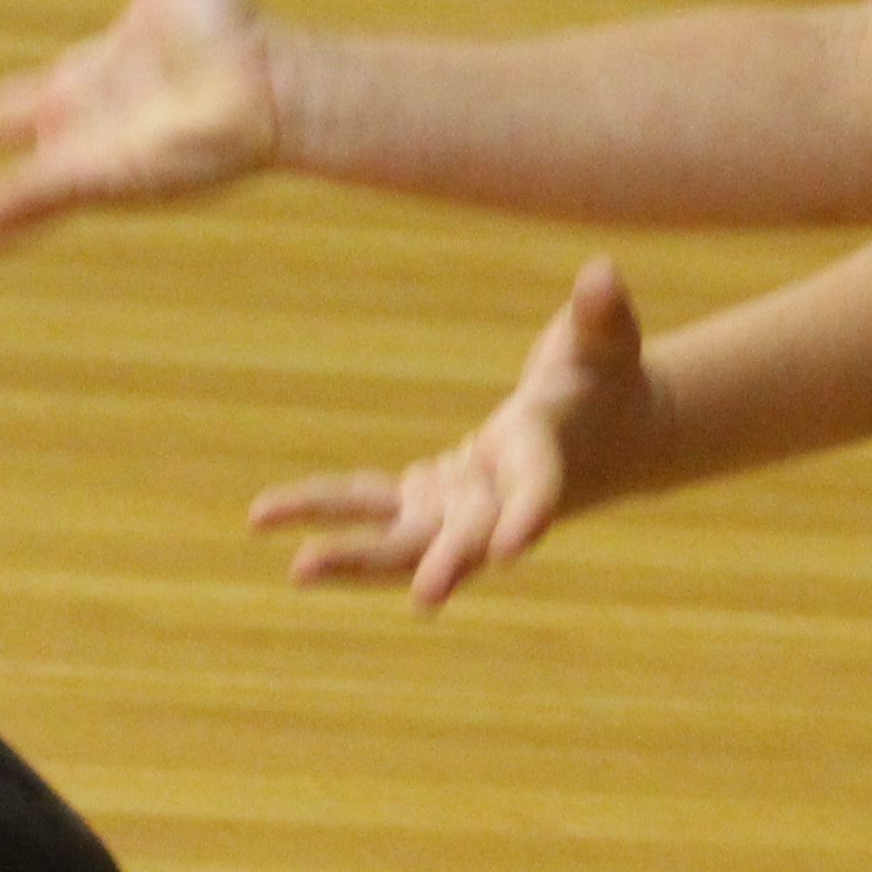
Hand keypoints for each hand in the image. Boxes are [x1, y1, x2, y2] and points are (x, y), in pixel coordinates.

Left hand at [249, 258, 669, 609]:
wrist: (601, 437)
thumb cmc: (606, 376)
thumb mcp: (606, 340)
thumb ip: (600, 313)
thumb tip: (601, 272)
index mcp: (545, 458)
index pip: (538, 491)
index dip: (526, 517)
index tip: (512, 550)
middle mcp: (498, 500)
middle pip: (466, 539)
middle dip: (444, 565)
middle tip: (424, 598)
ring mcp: (459, 507)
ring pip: (402, 540)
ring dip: (354, 556)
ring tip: (297, 567)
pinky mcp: (428, 499)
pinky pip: (370, 506)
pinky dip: (326, 508)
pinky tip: (264, 515)